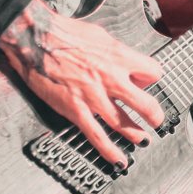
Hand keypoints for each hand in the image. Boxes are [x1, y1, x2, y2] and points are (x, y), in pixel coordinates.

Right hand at [0, 0, 163, 166]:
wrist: (35, 38)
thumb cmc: (64, 33)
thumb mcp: (100, 35)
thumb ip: (116, 51)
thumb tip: (125, 60)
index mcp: (119, 57)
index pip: (153, 73)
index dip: (152, 79)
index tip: (148, 83)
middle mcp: (111, 79)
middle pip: (146, 104)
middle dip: (155, 116)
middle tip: (157, 120)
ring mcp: (94, 97)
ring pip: (125, 124)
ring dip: (137, 135)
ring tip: (143, 140)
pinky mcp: (76, 110)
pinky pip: (97, 136)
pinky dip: (110, 151)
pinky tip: (118, 160)